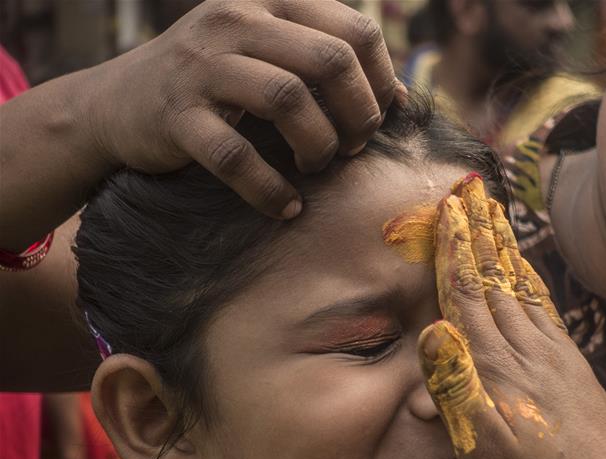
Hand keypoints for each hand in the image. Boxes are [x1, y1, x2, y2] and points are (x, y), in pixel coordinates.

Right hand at [86, 0, 401, 217]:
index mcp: (269, 3)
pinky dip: (270, 189)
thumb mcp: (268, 54)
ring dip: (318, 144)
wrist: (118, 103)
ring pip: (288, 98)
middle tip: (352, 147)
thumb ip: (326, 63)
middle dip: (358, 114)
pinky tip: (286, 205)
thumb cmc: (214, 84)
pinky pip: (236, 156)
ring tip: (316, 166)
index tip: (377, 117)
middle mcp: (236, 21)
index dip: (381, 80)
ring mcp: (202, 66)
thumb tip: (402, 98)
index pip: (356, 29)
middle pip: (330, 60)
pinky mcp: (176, 116)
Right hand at [416, 175, 605, 458]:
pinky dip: (532, 280)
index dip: (455, 249)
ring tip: (495, 215)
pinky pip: (546, 309)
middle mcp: (527, 348)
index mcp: (499, 365)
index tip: (448, 207)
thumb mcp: (484, 448)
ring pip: (522, 287)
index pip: (468, 293)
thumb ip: (456, 387)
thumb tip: (432, 328)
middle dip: (479, 231)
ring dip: (504, 248)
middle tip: (471, 189)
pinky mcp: (573, 366)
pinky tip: (528, 273)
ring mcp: (555, 354)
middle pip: (495, 278)